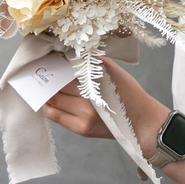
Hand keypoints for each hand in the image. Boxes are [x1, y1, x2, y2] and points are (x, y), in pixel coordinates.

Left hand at [43, 57, 170, 157]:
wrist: (142, 120)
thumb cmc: (128, 92)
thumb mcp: (112, 70)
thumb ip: (92, 62)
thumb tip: (70, 54)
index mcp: (96, 82)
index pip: (66, 70)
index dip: (56, 64)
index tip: (50, 59)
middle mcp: (88, 99)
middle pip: (58, 85)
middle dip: (51, 78)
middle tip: (43, 70)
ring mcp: (84, 116)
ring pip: (55, 100)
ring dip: (48, 92)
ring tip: (44, 84)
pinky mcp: (81, 129)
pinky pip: (57, 116)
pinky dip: (50, 107)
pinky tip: (48, 100)